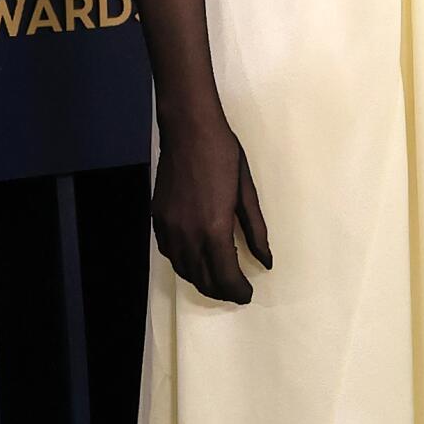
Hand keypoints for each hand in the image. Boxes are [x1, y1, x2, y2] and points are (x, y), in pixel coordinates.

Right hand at [151, 113, 272, 302]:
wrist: (188, 129)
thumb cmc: (223, 155)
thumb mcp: (246, 193)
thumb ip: (255, 230)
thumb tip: (265, 260)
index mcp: (214, 229)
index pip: (226, 277)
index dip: (238, 291)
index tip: (248, 294)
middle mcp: (188, 235)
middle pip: (203, 279)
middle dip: (221, 291)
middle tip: (236, 291)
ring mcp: (169, 228)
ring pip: (184, 270)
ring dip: (202, 281)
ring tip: (218, 281)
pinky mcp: (157, 218)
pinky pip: (169, 253)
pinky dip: (184, 264)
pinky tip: (195, 260)